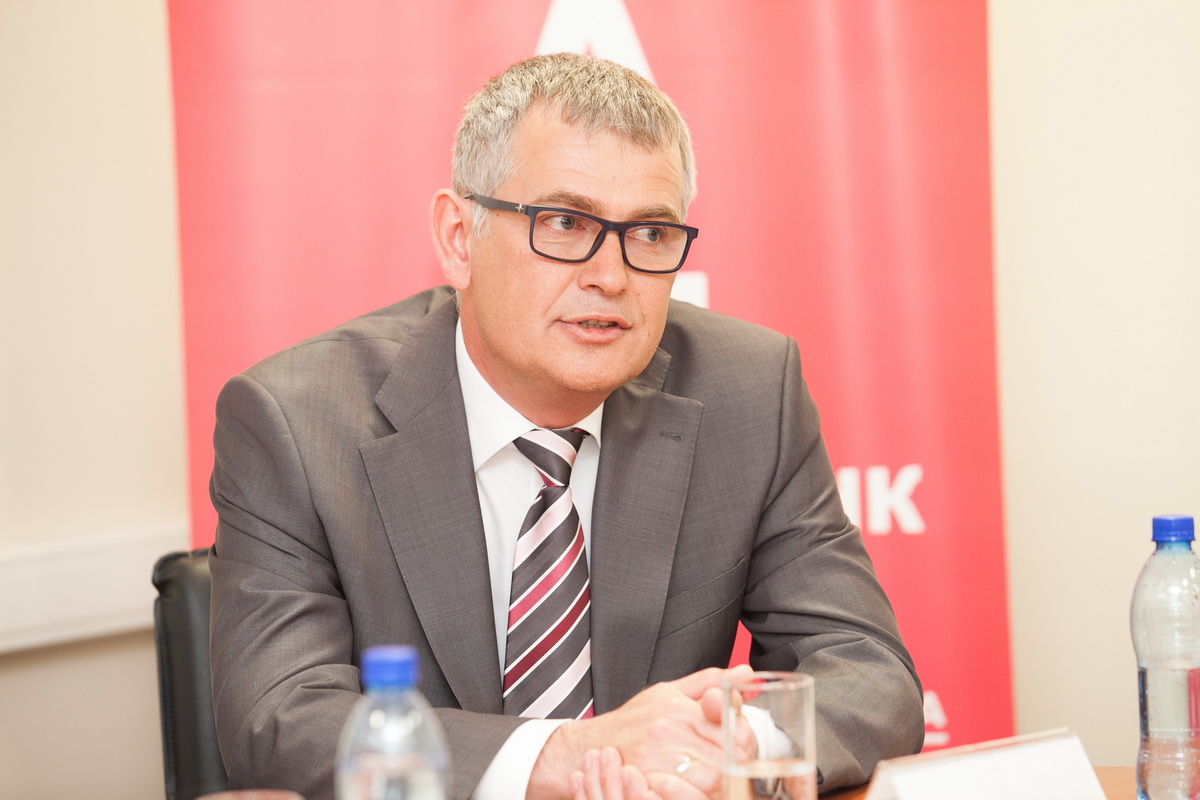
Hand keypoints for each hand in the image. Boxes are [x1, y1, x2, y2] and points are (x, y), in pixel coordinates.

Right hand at [529, 665, 757, 799]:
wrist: (592, 746)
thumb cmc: (633, 720)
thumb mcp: (669, 692)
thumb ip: (709, 682)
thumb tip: (746, 672)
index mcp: (678, 707)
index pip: (731, 725)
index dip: (745, 739)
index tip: (743, 744)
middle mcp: (668, 731)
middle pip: (726, 756)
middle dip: (738, 765)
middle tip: (737, 768)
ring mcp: (657, 759)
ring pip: (713, 780)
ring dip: (723, 784)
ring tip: (719, 781)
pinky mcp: (648, 782)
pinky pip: (687, 795)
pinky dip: (698, 795)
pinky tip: (698, 790)